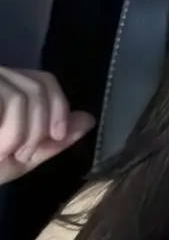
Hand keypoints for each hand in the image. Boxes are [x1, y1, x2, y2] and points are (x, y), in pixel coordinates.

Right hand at [0, 68, 95, 186]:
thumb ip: (51, 141)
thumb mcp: (18, 158)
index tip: (57, 137)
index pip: (44, 81)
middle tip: (20, 153)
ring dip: (19, 134)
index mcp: (6, 89)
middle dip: (39, 127)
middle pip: (37, 87)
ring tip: (2, 153)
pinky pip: (6, 100)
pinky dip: (8, 133)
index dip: (59, 107)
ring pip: (20, 95)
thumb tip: (88, 119)